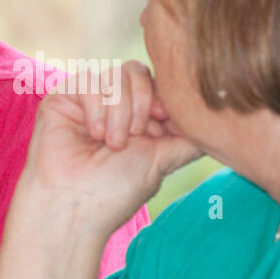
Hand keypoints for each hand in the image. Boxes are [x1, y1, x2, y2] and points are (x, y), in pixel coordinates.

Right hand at [22, 60, 201, 236]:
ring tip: (112, 143)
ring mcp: (88, 100)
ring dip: (120, 111)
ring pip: (116, 74)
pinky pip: (88, 80)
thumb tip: (216, 123)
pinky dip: (96, 108)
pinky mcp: (63, 97)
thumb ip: (187, 138)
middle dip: (142, 102)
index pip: (158, 83)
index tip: (161, 123)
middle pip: (139, 71)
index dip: (163, 98)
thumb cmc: (115, 191)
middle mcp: (114, 106)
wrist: (72, 207)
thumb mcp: (163, 160)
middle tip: (136, 135)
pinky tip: (93, 134)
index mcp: (138, 118)